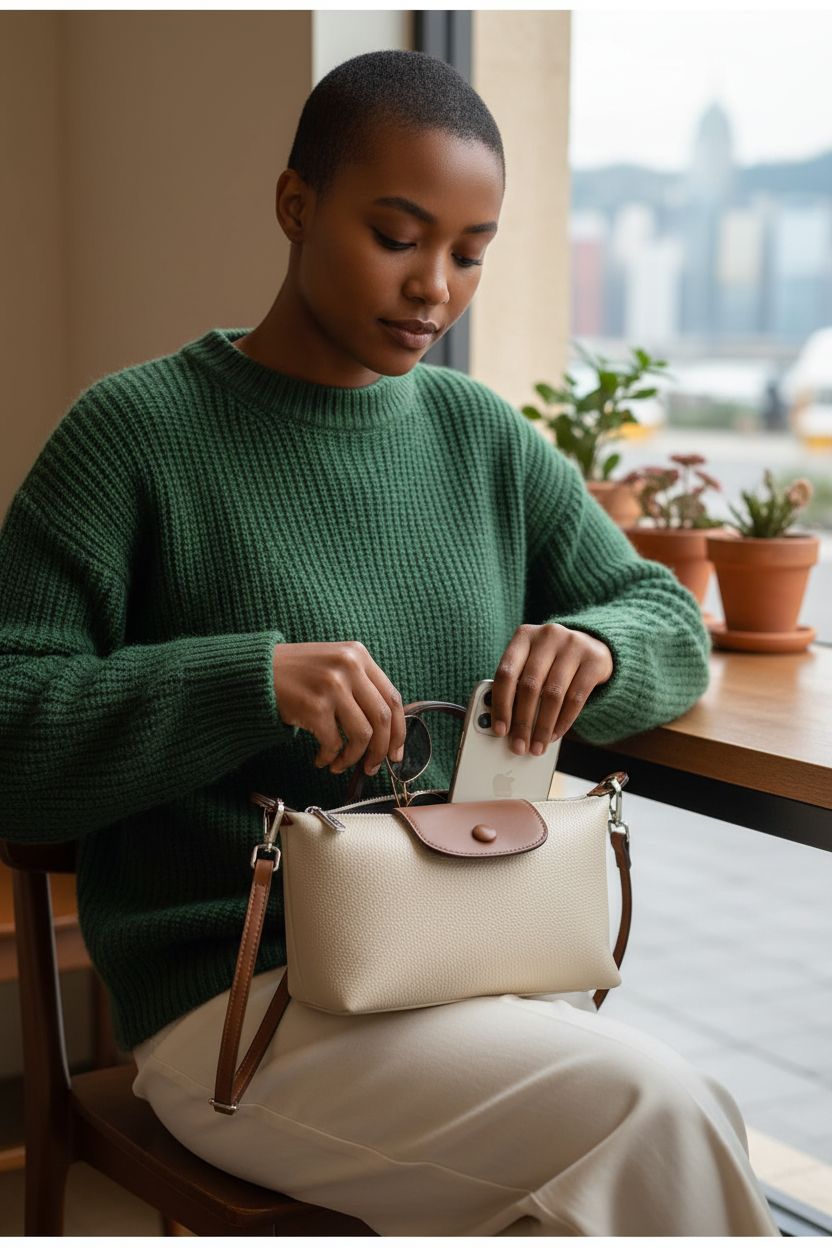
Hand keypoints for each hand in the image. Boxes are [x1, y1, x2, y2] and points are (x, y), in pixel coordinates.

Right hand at [272, 641, 405, 775]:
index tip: (396, 751)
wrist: (254, 672)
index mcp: (358, 655)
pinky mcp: (314, 706)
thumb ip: (360, 684)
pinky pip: (334, 743)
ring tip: (341, 764)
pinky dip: (330, 758)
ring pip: (362, 735)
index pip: (392, 697)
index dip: (399, 730)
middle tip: (372, 767)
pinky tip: (322, 759)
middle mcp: (349, 666)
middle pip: (382, 719)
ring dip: (353, 758)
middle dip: (381, 750)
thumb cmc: (296, 673)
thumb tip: (387, 728)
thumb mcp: (334, 664)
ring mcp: (332, 685)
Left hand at [491, 624, 613, 755]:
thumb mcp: (531, 662)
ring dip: (543, 726)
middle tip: (519, 746)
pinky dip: (563, 721)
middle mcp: (548, 635)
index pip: (506, 672)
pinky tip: (555, 735)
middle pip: (530, 686)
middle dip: (522, 722)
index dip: (501, 704)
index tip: (500, 730)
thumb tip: (504, 725)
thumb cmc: (551, 660)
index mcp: (524, 635)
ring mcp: (573, 645)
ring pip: (553, 695)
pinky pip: (576, 698)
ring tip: (537, 746)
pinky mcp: (594, 660)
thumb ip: (516, 684)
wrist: (591, 645)